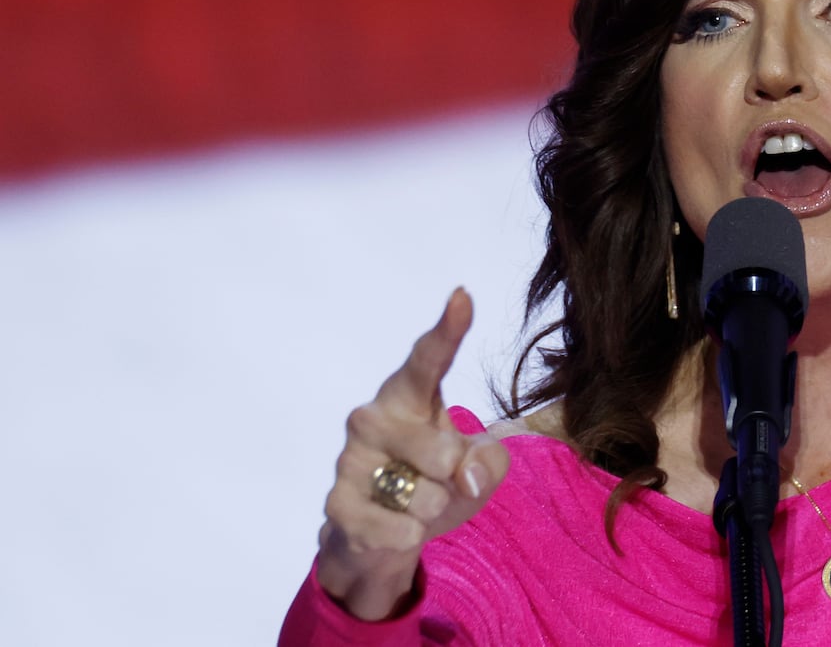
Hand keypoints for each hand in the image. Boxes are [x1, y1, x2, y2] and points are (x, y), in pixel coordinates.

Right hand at [314, 288, 511, 620]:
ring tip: (412, 504)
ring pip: (424, 496)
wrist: (383, 537)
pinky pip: (400, 530)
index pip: (429, 360)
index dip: (448, 330)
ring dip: (434, 510)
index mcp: (408, 395)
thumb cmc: (434, 482)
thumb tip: (464, 476)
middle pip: (441, 451)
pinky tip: (394, 528)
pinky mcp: (336, 504)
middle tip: (439, 480)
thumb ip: (489, 461)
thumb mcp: (479, 469)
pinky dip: (411, 537)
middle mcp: (371, 417)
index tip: (463, 297)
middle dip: (455, 478)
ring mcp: (349, 460)